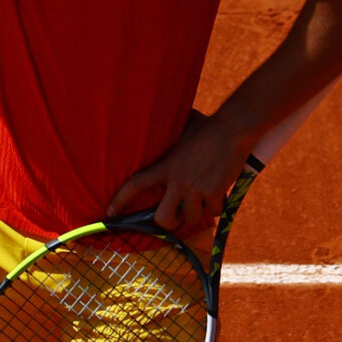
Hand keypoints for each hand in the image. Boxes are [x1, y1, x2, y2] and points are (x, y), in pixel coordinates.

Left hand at [106, 113, 248, 239]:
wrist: (232, 129)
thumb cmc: (208, 126)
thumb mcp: (181, 130)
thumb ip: (171, 134)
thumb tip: (161, 117)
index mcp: (165, 165)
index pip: (136, 184)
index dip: (120, 200)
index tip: (109, 213)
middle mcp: (177, 180)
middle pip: (163, 218)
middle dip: (169, 224)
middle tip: (177, 217)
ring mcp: (195, 187)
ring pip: (191, 218)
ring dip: (198, 213)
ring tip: (205, 198)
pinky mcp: (214, 192)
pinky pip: (214, 212)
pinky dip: (217, 207)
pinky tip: (220, 193)